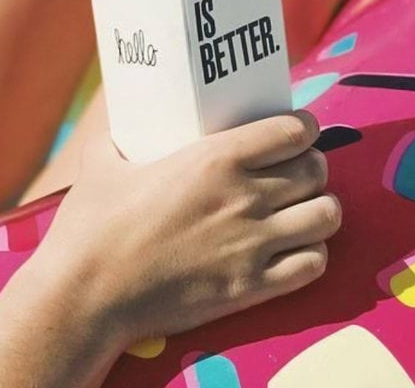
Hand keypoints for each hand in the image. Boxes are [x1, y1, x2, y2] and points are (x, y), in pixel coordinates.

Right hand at [30, 111, 340, 343]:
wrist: (88, 294)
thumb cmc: (90, 226)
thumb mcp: (100, 164)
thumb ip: (115, 137)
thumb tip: (114, 120)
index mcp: (214, 159)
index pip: (293, 131)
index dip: (301, 127)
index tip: (295, 131)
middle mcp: (245, 198)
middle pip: (316, 170)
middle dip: (311, 165)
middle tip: (293, 170)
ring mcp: (254, 245)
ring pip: (326, 216)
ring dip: (318, 208)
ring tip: (299, 209)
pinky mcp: (252, 287)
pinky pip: (314, 264)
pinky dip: (311, 254)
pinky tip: (291, 249)